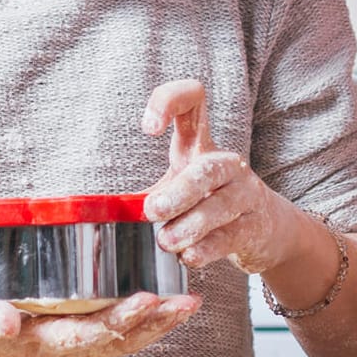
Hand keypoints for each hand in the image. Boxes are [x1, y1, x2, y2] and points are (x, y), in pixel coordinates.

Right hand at [0, 290, 199, 356]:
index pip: (87, 333)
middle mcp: (64, 349)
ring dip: (159, 324)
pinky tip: (171, 306)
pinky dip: (148, 322)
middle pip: (116, 340)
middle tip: (184, 301)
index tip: (146, 299)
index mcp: (41, 343)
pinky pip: (120, 335)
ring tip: (190, 303)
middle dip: (152, 321)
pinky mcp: (80, 336)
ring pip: (124, 340)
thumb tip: (5, 322)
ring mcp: (75, 346)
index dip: (118, 319)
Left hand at [140, 78, 302, 274]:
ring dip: (190, 226)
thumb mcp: (178, 189)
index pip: (193, 100)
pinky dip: (206, 249)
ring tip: (167, 242)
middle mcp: (228, 164)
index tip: (148, 129)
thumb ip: (142, 196)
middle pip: (207, 168)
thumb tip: (89, 213)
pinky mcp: (254, 226)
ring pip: (220, 205)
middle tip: (152, 211)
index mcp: (201, 145)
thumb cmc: (209, 205)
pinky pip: (231, 236)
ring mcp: (246, 194)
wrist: (267, 229)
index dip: (170, 102)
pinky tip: (189, 256)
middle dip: (179, 192)